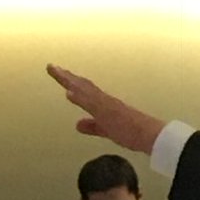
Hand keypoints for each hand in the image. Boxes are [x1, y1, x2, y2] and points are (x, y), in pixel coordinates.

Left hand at [47, 64, 166, 153]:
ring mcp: (105, 103)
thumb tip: (78, 124)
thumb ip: (92, 126)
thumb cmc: (132, 132)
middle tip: (51, 66)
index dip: (71, 81)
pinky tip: (69, 92)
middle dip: (65, 76)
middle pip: (81, 84)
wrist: (148, 133)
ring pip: (84, 89)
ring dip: (69, 81)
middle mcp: (103, 99)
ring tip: (56, 71)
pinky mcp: (107, 111)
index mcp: (103, 103)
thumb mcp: (106, 130)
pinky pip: (91, 102)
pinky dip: (80, 96)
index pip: (84, 89)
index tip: (59, 73)